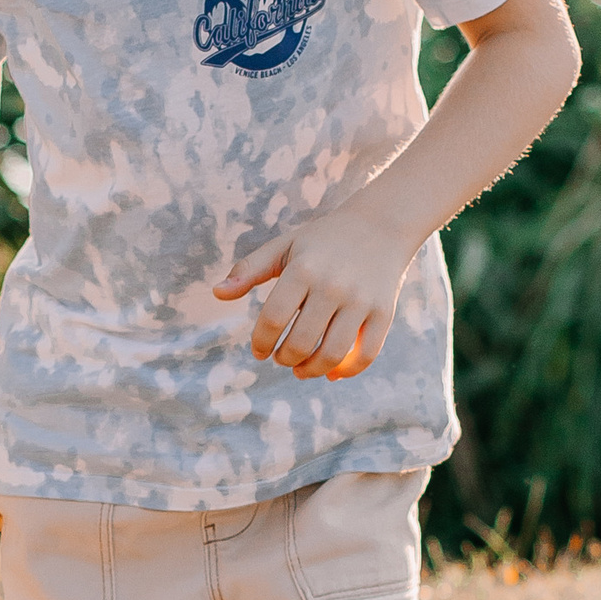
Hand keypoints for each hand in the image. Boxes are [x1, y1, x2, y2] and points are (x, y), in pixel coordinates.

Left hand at [215, 195, 419, 380]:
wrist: (381, 225)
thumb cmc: (322, 241)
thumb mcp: (284, 247)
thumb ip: (249, 269)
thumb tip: (216, 293)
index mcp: (304, 269)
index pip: (274, 318)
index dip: (261, 342)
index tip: (259, 351)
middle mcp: (333, 286)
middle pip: (301, 342)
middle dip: (284, 359)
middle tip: (281, 358)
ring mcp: (361, 301)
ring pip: (332, 355)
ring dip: (311, 370)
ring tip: (301, 369)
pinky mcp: (384, 312)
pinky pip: (365, 355)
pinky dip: (347, 372)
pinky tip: (333, 373)